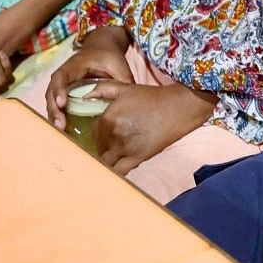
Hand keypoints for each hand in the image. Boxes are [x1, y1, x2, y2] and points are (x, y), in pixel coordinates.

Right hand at [46, 38, 132, 129]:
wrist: (102, 47)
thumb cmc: (108, 55)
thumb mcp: (118, 64)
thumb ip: (124, 80)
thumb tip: (131, 101)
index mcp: (73, 65)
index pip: (61, 77)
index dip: (59, 90)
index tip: (62, 104)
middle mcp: (64, 76)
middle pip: (51, 92)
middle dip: (54, 110)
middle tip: (61, 125)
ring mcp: (63, 86)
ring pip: (52, 102)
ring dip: (55, 116)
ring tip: (61, 131)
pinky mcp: (66, 94)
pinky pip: (58, 106)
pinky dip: (59, 117)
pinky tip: (65, 131)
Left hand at [76, 79, 214, 173]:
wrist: (178, 107)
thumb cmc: (152, 97)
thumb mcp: (124, 88)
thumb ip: (100, 89)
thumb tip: (83, 96)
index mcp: (107, 119)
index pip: (94, 133)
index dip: (99, 134)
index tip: (106, 135)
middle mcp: (112, 135)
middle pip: (99, 148)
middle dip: (103, 147)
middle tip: (113, 145)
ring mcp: (124, 149)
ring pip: (105, 162)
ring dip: (107, 161)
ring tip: (113, 159)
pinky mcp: (137, 158)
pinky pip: (119, 172)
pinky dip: (114, 174)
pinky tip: (115, 174)